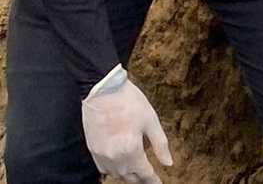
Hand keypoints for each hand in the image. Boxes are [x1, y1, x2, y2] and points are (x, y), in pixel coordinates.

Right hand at [81, 65, 172, 183]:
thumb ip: (160, 144)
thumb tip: (169, 163)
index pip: (145, 174)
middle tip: (150, 177)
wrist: (104, 90)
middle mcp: (114, 157)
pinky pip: (103, 168)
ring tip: (137, 172)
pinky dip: (113, 169)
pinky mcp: (92, 149)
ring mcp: (100, 154)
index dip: (153, 181)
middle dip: (141, 178)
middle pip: (130, 177)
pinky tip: (120, 164)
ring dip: (127, 175)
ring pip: (116, 174)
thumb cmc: (130, 102)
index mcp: (131, 150)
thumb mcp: (151, 121)